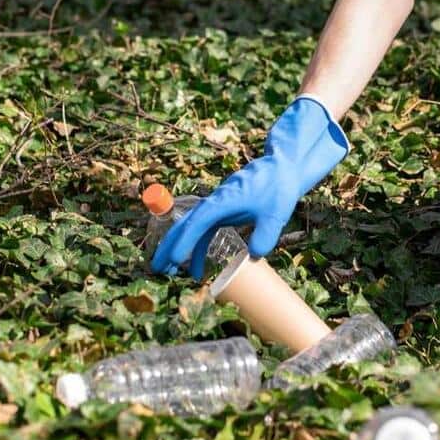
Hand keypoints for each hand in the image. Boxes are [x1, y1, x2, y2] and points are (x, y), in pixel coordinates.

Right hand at [150, 96, 349, 278]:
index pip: (198, 223)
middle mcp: (215, 202)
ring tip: (170, 271)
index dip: (184, 242)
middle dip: (169, 246)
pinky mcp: (225, 210)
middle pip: (185, 225)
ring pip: (192, 229)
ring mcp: (218, 206)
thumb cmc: (278, 187)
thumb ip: (265, 235)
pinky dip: (199, 248)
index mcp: (222, 201)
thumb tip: (253, 256)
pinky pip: (205, 231)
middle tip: (156, 267)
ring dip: (180, 249)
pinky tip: (199, 267)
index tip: (174, 259)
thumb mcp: (275, 213)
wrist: (283, 167)